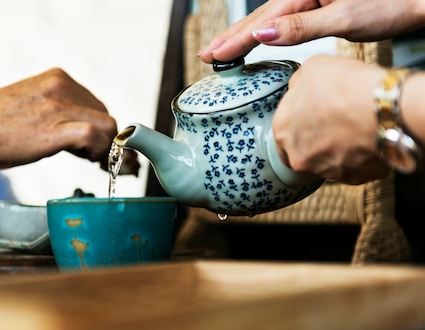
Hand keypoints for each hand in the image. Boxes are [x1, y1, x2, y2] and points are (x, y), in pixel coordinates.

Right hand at [0, 68, 118, 169]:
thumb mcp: (31, 106)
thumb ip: (56, 112)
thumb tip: (82, 133)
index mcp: (56, 78)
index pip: (95, 104)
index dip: (97, 128)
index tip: (91, 145)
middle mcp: (61, 86)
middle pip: (105, 115)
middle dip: (103, 139)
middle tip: (89, 156)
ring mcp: (59, 106)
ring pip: (108, 126)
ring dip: (104, 148)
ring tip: (88, 159)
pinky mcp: (56, 128)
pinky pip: (96, 137)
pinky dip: (99, 151)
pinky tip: (87, 160)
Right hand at [198, 0, 424, 62]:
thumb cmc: (392, 3)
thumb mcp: (345, 18)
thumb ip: (302, 27)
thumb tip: (262, 35)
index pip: (263, 20)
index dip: (236, 39)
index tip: (213, 55)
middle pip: (260, 16)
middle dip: (232, 37)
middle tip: (206, 55)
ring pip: (269, 19)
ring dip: (244, 36)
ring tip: (221, 50)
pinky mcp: (319, 5)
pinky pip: (283, 20)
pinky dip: (265, 32)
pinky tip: (255, 40)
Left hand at [272, 55, 388, 183]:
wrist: (382, 108)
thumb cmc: (346, 86)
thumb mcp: (312, 68)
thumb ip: (299, 84)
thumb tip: (299, 88)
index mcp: (283, 130)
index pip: (286, 131)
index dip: (304, 119)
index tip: (318, 112)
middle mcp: (298, 157)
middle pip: (307, 149)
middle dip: (320, 138)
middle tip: (339, 121)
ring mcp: (325, 171)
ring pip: (331, 160)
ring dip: (342, 147)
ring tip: (359, 126)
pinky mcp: (353, 178)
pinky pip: (357, 167)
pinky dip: (364, 156)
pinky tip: (372, 138)